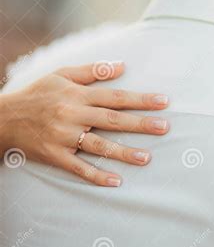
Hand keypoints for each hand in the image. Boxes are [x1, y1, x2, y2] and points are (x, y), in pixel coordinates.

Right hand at [0, 61, 168, 186]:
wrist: (2, 118)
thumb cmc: (37, 93)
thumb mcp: (61, 75)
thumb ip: (93, 70)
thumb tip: (122, 65)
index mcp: (77, 94)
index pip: (115, 96)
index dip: (140, 99)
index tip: (164, 101)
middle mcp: (72, 114)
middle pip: (112, 119)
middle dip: (140, 123)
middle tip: (165, 127)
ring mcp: (63, 137)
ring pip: (98, 145)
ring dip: (123, 152)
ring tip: (146, 158)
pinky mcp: (54, 155)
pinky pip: (78, 168)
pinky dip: (96, 175)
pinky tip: (116, 181)